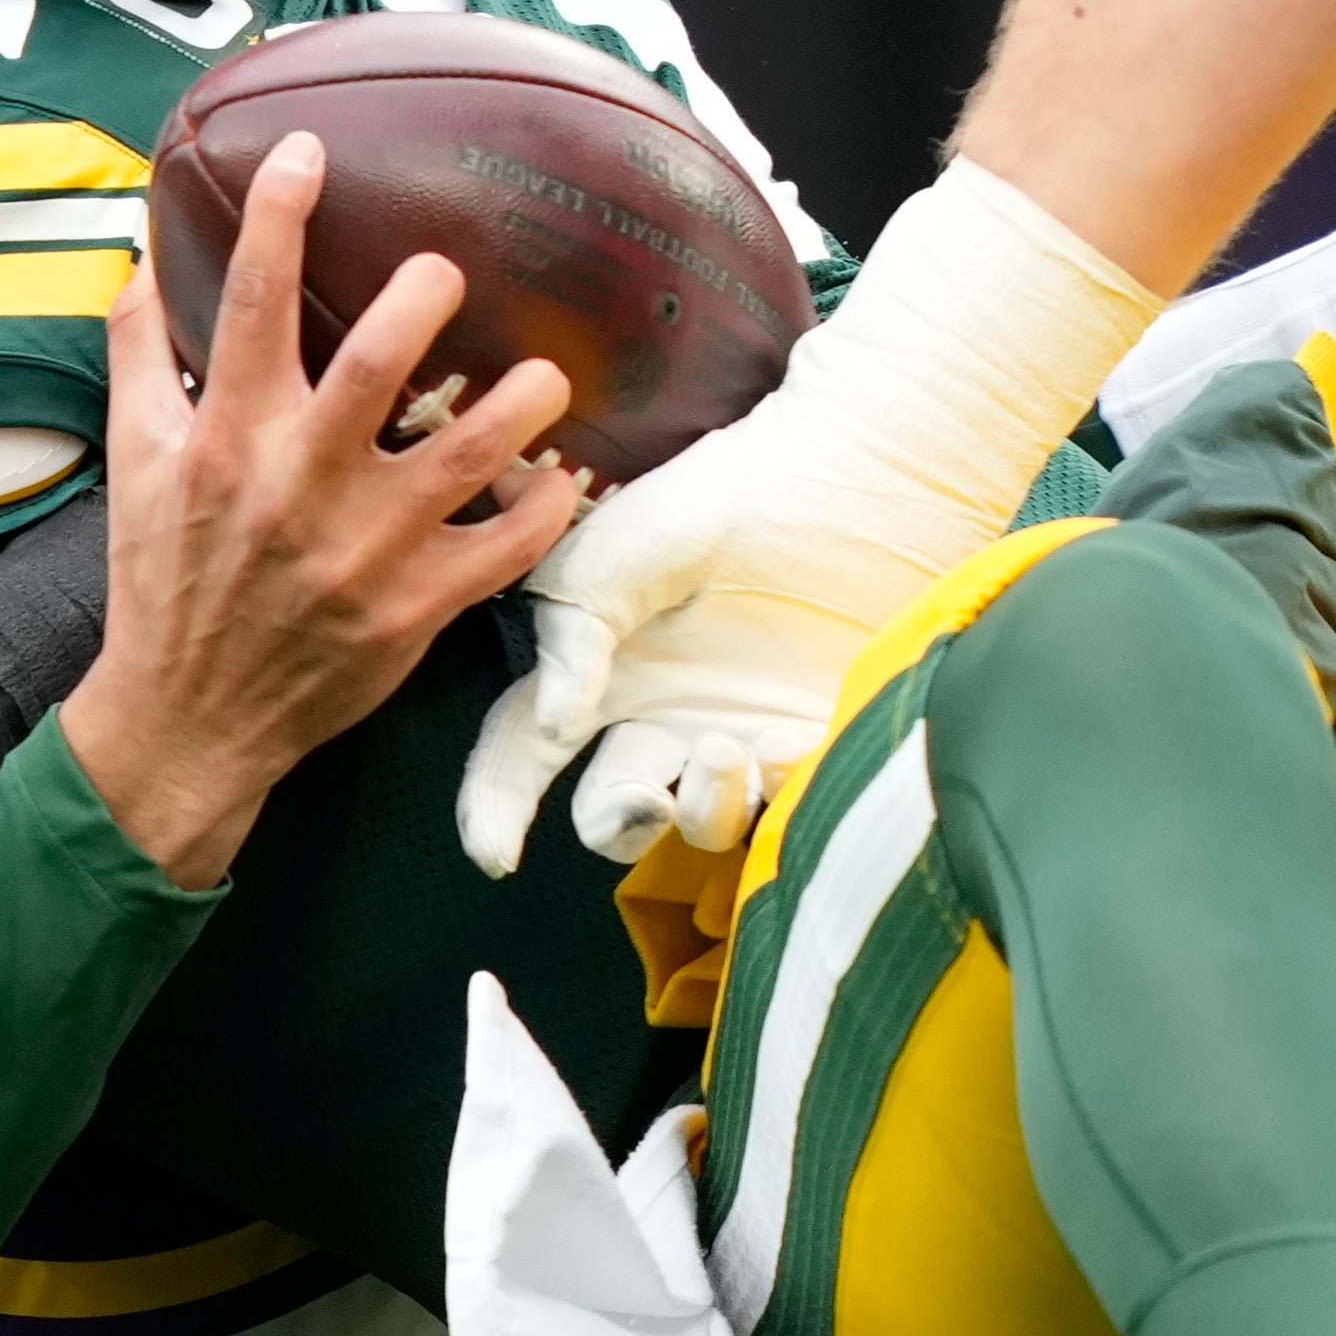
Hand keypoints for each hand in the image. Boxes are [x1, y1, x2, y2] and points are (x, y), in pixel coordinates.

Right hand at [58, 136, 579, 886]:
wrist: (189, 717)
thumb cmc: (165, 577)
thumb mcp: (132, 460)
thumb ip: (140, 351)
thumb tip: (143, 253)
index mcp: (228, 438)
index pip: (252, 305)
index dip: (280, 217)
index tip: (307, 150)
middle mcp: (299, 485)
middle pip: (375, 368)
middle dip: (421, 300)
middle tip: (447, 271)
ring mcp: (364, 550)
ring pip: (467, 458)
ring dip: (520, 404)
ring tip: (547, 373)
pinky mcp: (413, 609)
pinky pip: (504, 549)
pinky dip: (546, 510)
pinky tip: (563, 477)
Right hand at [450, 155, 1156, 877]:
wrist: (840, 478)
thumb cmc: (714, 501)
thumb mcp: (611, 558)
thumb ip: (570, 642)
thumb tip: (554, 728)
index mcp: (602, 674)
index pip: (526, 753)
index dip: (496, 807)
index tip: (495, 857)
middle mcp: (664, 718)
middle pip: (613, 813)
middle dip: (618, 822)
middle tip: (647, 803)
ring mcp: (739, 737)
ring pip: (698, 828)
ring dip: (701, 811)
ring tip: (725, 752)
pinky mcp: (813, 744)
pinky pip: (782, 810)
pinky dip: (773, 798)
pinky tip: (784, 745)